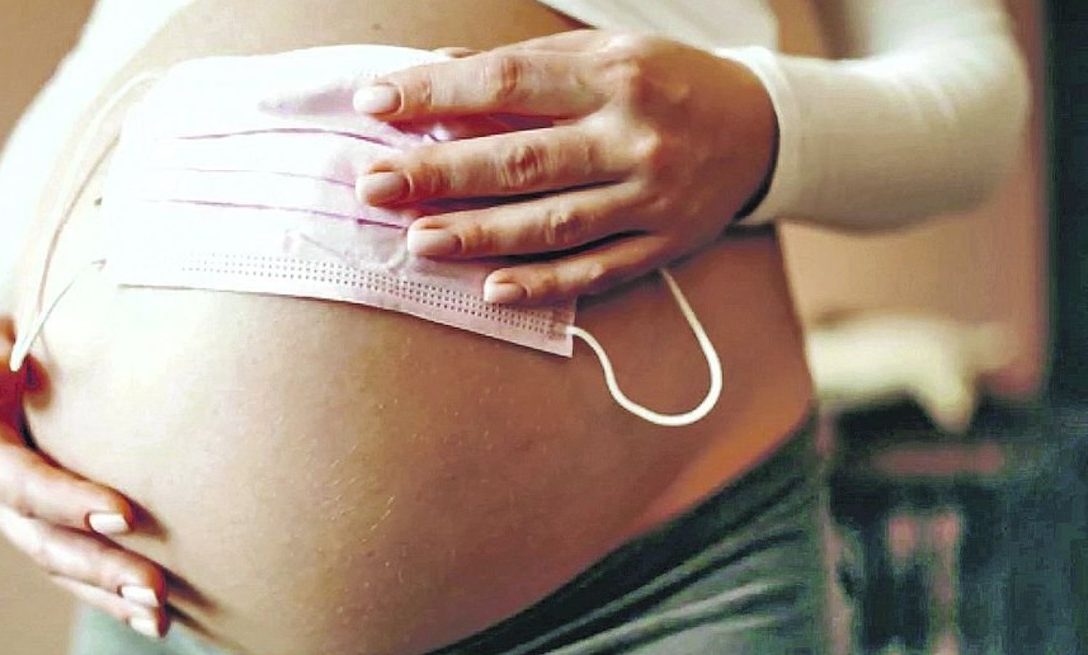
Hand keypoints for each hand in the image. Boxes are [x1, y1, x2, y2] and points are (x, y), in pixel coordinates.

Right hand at [0, 310, 167, 638]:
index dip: (63, 501)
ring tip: (160, 615)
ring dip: (110, 592)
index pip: (16, 481)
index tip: (123, 513)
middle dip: (99, 566)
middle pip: (43, 540)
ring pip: (63, 564)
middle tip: (153, 587)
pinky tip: (156, 616)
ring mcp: (19, 516)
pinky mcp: (48, 524)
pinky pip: (78, 566)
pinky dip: (114, 592)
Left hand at [354, 30, 776, 303]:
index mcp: (613, 75)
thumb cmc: (665, 82)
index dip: (436, 93)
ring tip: (418, 241)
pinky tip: (493, 290)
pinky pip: (598, 270)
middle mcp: (633, 137)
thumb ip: (524, 65)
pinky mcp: (664, 244)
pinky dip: (545, 284)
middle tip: (374, 185)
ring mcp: (651, 197)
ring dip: (481, 235)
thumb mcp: (605, 52)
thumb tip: (439, 70)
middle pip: (522, 159)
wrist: (762, 128)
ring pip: (555, 223)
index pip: (507, 84)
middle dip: (441, 173)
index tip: (374, 103)